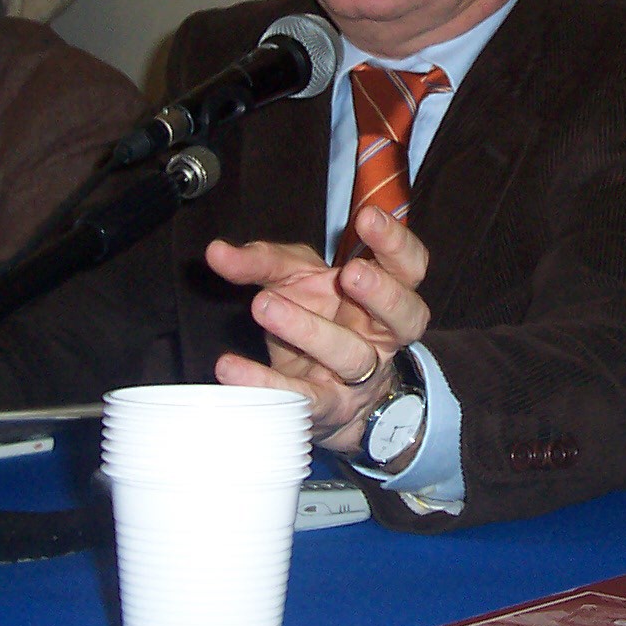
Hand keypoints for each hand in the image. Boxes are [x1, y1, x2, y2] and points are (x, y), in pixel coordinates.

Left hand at [208, 205, 429, 452]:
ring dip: (309, 330)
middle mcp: (382, 334)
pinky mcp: (329, 407)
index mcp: (383, 293)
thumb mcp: (293, 280)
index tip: (368, 218)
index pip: (409, 266)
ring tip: (264, 306)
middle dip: (382, 293)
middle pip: (406, 314)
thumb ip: (262, 261)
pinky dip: (266, 382)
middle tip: (351, 274)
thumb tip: (216, 251)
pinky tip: (232, 367)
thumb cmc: (318, 319)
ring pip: (352, 355)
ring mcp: (362, 375)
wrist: (323, 392)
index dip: (396, 243)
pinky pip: (304, 397)